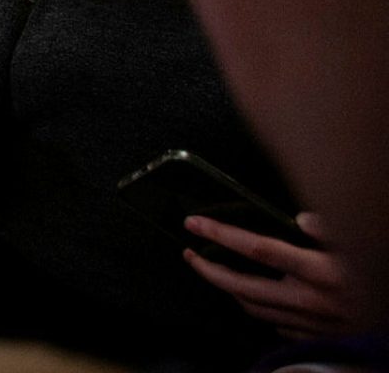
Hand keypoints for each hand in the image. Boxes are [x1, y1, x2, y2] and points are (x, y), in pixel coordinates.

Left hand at [185, 212, 363, 338]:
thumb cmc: (381, 270)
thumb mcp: (361, 243)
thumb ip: (331, 228)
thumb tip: (301, 219)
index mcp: (320, 271)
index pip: (257, 249)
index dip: (221, 235)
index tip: (194, 224)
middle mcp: (309, 300)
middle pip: (241, 287)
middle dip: (208, 270)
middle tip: (189, 254)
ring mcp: (311, 323)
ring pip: (253, 309)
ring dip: (229, 290)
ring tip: (214, 271)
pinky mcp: (316, 338)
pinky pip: (276, 326)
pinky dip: (259, 310)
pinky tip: (254, 298)